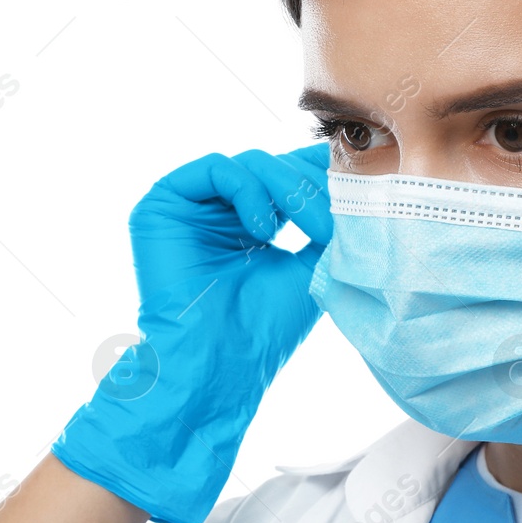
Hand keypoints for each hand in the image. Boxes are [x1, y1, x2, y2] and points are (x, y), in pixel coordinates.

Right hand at [52, 143, 332, 522]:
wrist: (220, 361)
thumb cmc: (262, 327)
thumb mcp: (312, 265)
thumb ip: (327, 222)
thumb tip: (357, 184)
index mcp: (251, 222)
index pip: (289, 175)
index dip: (322, 173)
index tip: (357, 189)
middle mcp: (220, 210)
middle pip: (275, 165)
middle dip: (312, 187)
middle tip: (333, 222)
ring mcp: (192, 205)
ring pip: (251, 162)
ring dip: (288, 190)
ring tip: (304, 231)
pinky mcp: (164, 202)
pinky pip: (216, 167)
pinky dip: (249, 190)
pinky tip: (261, 231)